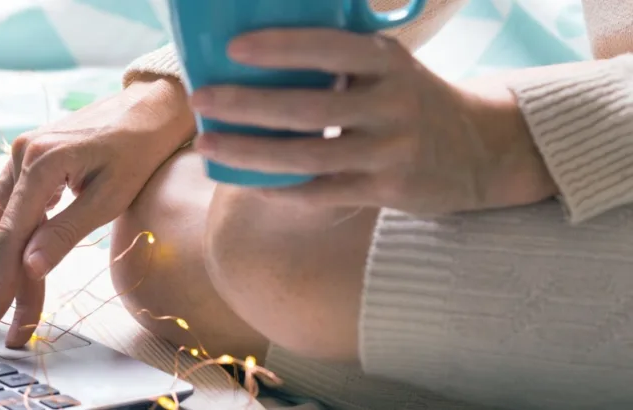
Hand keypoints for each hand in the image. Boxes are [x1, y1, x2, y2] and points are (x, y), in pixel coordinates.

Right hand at [0, 75, 193, 346]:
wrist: (151, 108)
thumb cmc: (139, 150)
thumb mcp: (110, 197)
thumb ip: (65, 232)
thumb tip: (29, 268)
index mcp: (41, 162)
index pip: (11, 234)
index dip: (2, 280)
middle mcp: (21, 155)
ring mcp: (21, 155)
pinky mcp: (28, 160)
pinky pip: (2, 203)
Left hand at [189, 29, 557, 215]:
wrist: (479, 149)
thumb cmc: (409, 98)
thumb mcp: (386, 64)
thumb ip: (339, 56)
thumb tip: (257, 49)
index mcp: (387, 61)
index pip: (329, 47)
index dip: (281, 47)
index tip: (233, 48)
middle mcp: (392, 103)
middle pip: (307, 107)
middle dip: (245, 104)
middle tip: (201, 99)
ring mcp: (391, 150)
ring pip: (307, 157)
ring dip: (249, 153)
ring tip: (207, 146)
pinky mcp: (388, 190)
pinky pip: (322, 193)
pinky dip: (281, 188)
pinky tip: (247, 182)